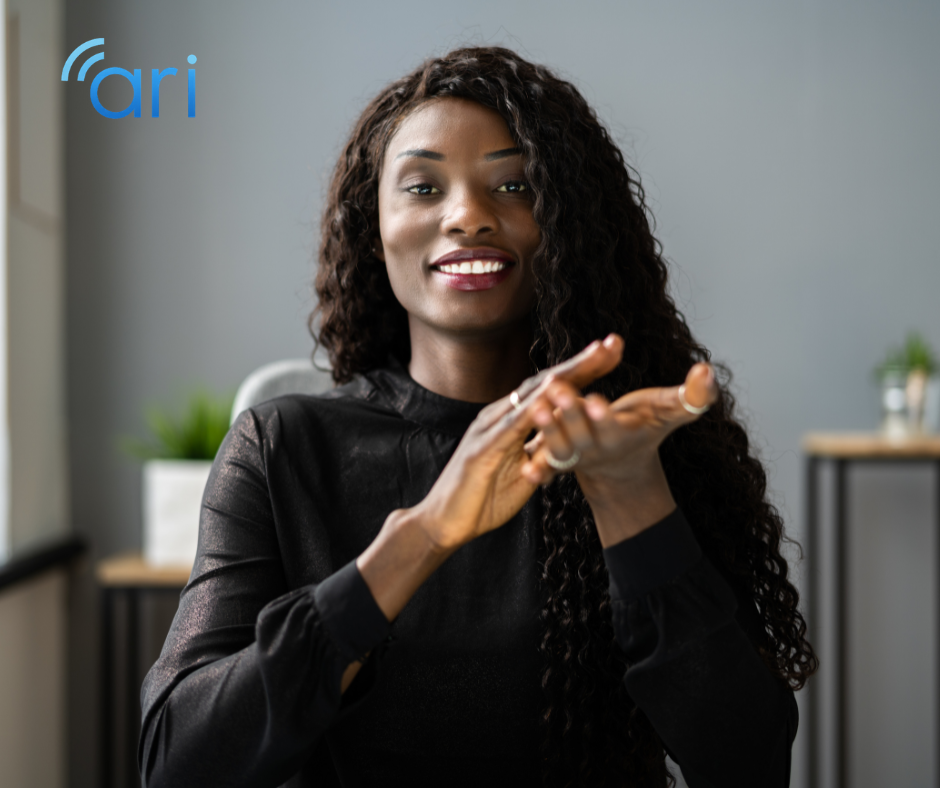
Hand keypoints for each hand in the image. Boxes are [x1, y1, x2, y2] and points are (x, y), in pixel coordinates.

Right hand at [411, 334, 625, 551]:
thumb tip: (567, 441)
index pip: (551, 389)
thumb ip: (541, 451)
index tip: (612, 353)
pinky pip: (510, 427)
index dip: (582, 370)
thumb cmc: (481, 500)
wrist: (444, 524)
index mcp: (510, 420)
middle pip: (546, 382)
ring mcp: (488, 429)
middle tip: (613, 344)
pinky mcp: (480, 450)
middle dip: (581, 362)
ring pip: (531, 395)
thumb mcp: (524, 473)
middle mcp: (499, 416)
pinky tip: (554, 395)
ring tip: (593, 358)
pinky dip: (533, 410)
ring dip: (564, 376)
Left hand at [520, 359, 717, 542]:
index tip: (596, 402)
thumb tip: (707, 371)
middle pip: (580, 431)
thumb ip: (693, 397)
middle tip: (558, 390)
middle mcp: (595, 447)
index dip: (603, 416)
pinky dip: (537, 470)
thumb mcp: (669, 412)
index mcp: (620, 434)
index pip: (611, 425)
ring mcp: (574, 456)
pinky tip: (527, 468)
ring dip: (546, 430)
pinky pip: (545, 468)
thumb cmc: (644, 428)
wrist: (621, 466)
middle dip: (569, 413)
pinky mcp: (556, 461)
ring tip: (536, 409)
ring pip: (557, 447)